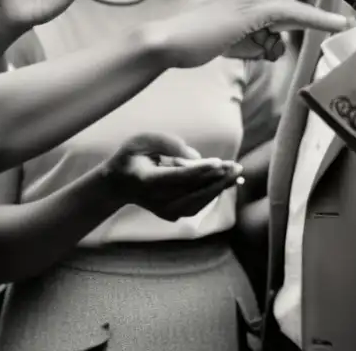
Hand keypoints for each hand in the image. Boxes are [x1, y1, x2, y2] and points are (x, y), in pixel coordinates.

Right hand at [102, 133, 242, 222]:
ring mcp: (164, 211)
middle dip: (217, 179)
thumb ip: (167, 143)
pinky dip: (212, 193)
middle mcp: (156, 201)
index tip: (220, 163)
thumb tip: (196, 157)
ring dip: (219, 188)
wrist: (119, 184)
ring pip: (198, 202)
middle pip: (192, 192)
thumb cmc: (131, 157)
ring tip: (236, 173)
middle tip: (236, 167)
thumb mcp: (141, 141)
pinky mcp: (172, 215)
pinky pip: (197, 204)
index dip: (199, 171)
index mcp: (146, 181)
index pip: (177, 178)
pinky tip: (225, 182)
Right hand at [155, 0, 353, 67]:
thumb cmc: (200, 43)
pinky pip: (294, 15)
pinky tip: (339, 23)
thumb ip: (260, 40)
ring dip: (263, 44)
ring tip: (228, 42)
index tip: (339, 23)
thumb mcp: (237, 40)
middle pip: (289, 17)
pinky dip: (318, 20)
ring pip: (288, 22)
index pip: (284, 10)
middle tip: (234, 41)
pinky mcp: (258, 7)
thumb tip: (277, 45)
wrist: (172, 40)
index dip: (306, 21)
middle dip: (270, 40)